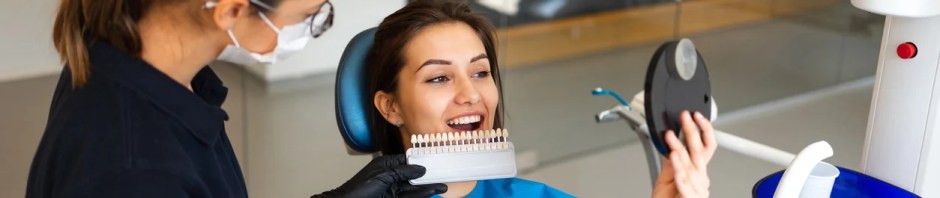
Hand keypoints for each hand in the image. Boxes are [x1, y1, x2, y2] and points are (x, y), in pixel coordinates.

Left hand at [313, 154, 446, 197]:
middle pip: (413, 175)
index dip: (421, 161)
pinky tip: (430, 192)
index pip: (408, 161)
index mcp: (386, 165)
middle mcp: (391, 176)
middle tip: (442, 175)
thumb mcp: (383, 175)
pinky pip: (410, 196)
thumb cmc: (359, 188)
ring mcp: (392, 189)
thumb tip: (420, 169)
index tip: (434, 161)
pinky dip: (420, 195)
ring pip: (413, 188)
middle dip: (427, 176)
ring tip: (442, 186)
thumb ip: (403, 172)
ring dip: (427, 187)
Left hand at [652, 111, 716, 197]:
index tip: (696, 116)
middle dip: (692, 131)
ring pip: (690, 165)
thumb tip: (672, 145)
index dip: (703, 130)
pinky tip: (673, 155)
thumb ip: (672, 164)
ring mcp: (697, 190)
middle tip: (685, 116)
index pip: (706, 147)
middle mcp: (701, 180)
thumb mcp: (667, 180)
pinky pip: (684, 182)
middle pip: (699, 152)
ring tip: (671, 135)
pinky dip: (678, 168)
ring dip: (680, 147)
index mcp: (698, 174)